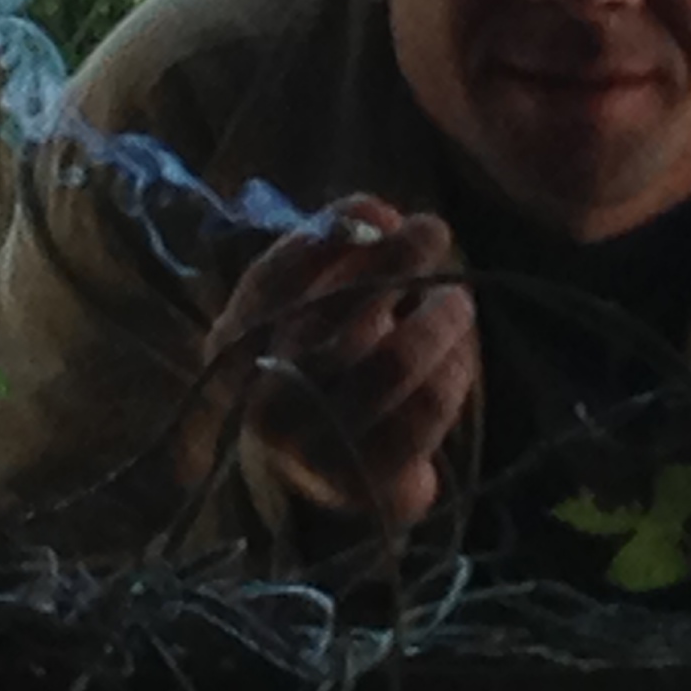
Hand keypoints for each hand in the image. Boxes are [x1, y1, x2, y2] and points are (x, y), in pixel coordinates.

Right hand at [193, 196, 477, 535]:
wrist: (333, 466)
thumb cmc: (321, 359)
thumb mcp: (313, 295)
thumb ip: (335, 245)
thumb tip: (375, 215)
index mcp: (233, 351)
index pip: (272, 283)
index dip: (326, 240)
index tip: (379, 211)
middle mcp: (264, 403)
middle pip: (336, 319)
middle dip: (394, 264)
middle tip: (434, 230)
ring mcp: (316, 449)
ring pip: (391, 365)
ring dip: (436, 319)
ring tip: (458, 300)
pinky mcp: (369, 479)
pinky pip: (426, 409)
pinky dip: (453, 369)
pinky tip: (458, 354)